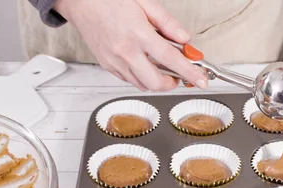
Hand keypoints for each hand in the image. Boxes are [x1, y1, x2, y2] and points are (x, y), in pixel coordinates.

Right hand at [55, 0, 206, 90]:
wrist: (80, 1)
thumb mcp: (145, 4)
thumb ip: (168, 24)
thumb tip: (185, 40)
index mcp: (138, 34)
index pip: (171, 60)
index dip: (190, 72)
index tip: (201, 80)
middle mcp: (125, 52)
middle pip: (155, 83)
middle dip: (171, 83)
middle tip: (179, 75)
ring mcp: (114, 61)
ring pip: (142, 85)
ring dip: (156, 81)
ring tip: (161, 67)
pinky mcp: (107, 65)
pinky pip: (129, 80)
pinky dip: (141, 77)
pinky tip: (143, 64)